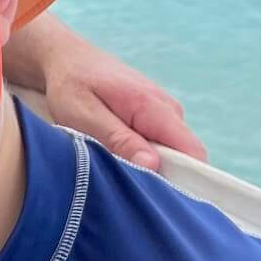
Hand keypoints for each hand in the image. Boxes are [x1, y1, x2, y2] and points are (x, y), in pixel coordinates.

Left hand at [43, 42, 207, 171]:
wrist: (67, 59)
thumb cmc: (71, 85)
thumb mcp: (83, 114)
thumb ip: (118, 139)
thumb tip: (153, 166)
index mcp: (153, 106)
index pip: (193, 152)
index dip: (187, 181)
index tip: (163, 200)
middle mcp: (167, 109)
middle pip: (184, 159)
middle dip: (161, 177)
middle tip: (123, 182)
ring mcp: (164, 112)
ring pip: (171, 155)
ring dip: (148, 167)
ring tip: (112, 162)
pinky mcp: (156, 118)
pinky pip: (161, 147)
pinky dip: (142, 157)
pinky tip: (116, 153)